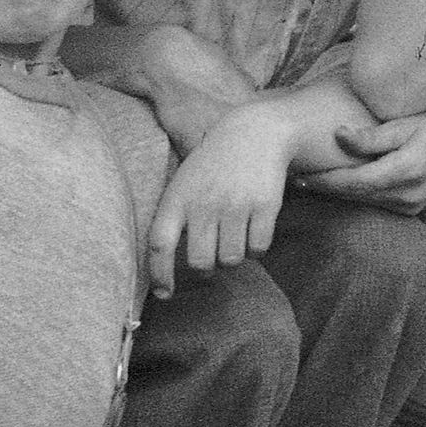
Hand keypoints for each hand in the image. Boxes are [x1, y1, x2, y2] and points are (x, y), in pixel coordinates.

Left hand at [154, 102, 296, 283]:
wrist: (254, 133)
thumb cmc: (213, 165)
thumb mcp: (184, 183)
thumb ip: (175, 219)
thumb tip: (167, 268)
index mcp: (178, 197)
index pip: (160, 244)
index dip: (160, 275)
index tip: (165, 294)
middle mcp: (205, 203)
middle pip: (200, 262)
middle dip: (206, 269)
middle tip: (210, 260)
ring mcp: (236, 205)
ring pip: (232, 259)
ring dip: (233, 257)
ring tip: (233, 237)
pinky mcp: (265, 206)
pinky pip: (258, 249)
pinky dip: (256, 248)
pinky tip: (253, 230)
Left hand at [304, 89, 425, 210]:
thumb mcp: (404, 122)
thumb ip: (370, 135)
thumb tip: (337, 135)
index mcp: (407, 170)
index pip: (355, 182)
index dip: (325, 180)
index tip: (299, 174)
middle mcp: (409, 194)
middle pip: (355, 195)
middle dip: (324, 187)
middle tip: (294, 178)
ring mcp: (412, 205)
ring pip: (363, 201)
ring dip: (337, 192)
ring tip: (308, 181)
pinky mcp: (412, 208)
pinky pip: (376, 203)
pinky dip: (355, 194)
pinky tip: (336, 185)